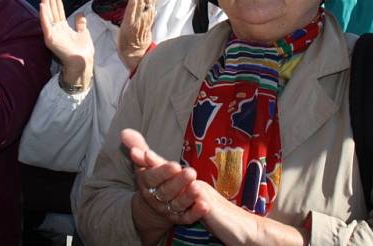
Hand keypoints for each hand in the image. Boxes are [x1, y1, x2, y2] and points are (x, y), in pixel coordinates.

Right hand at [39, 0, 94, 89]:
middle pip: (52, 11)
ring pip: (48, 16)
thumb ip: (80, 24)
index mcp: (63, 28)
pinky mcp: (50, 38)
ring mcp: (52, 34)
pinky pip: (46, 24)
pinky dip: (43, 15)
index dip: (57, 0)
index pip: (59, 11)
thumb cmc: (83, 50)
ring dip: (45, 4)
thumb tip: (80, 14)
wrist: (83, 61)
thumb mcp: (84, 33)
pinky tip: (42, 5)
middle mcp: (56, 29)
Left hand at [118, 0, 157, 71]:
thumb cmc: (137, 34)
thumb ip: (143, 5)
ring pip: (142, 1)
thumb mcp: (142, 16)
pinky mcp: (130, 26)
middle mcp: (146, 13)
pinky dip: (134, 4)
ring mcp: (139, 19)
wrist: (136, 52)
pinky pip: (132, 13)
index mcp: (149, 10)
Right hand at [121, 129, 205, 242]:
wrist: (151, 207)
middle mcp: (156, 197)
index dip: (163, 172)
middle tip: (191, 172)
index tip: (174, 165)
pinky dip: (196, 212)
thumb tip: (124, 132)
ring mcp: (168, 209)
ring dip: (188, 197)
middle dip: (179, 182)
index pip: (153, 178)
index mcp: (146, 183)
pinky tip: (204, 206)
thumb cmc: (150, 178)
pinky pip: (187, 217)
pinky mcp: (179, 218)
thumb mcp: (142, 163)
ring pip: (177, 204)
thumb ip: (137, 146)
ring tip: (199, 188)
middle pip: (166, 191)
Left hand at [124, 130, 306, 245]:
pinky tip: (176, 183)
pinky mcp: (207, 205)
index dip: (148, 158)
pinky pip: (194, 197)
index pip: (164, 167)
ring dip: (161, 167)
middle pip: (168, 168)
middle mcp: (192, 183)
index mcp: (187, 182)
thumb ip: (179, 190)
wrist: (241, 227)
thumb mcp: (192, 201)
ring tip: (145, 158)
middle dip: (151, 158)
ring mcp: (200, 192)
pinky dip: (184, 190)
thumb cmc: (216, 212)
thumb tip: (167, 181)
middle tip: (134, 148)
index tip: (130, 145)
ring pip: (178, 177)